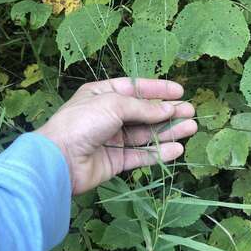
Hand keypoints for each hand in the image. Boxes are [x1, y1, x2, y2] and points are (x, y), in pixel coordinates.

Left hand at [36, 78, 197, 194]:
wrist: (60, 160)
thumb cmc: (83, 122)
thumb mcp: (113, 104)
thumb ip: (143, 107)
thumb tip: (169, 108)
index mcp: (101, 95)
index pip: (134, 88)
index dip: (157, 89)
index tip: (180, 92)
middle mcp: (106, 116)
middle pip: (142, 113)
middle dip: (167, 111)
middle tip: (191, 111)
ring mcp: (110, 139)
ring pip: (144, 134)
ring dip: (167, 131)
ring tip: (191, 127)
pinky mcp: (114, 161)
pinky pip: (140, 155)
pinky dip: (158, 152)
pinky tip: (176, 148)